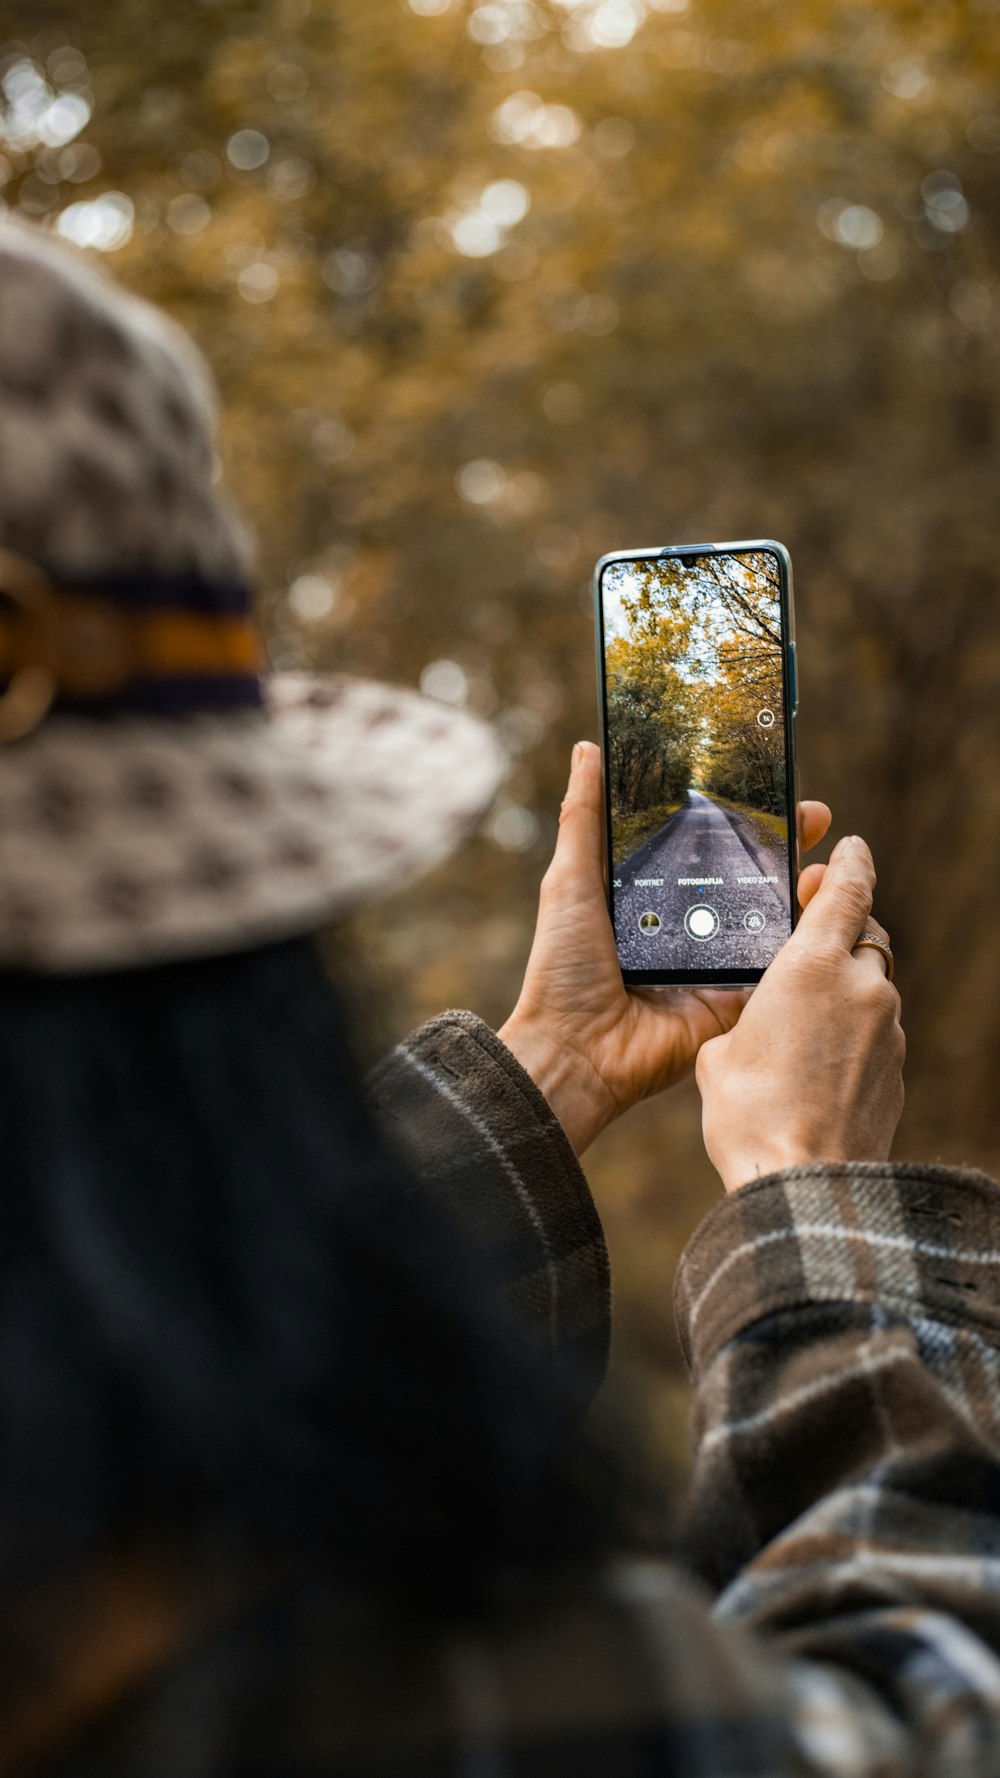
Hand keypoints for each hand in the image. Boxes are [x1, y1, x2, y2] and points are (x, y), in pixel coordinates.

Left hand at [499, 741, 831, 1155]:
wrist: (576, 1051)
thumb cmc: (564, 969)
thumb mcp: (570, 881)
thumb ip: (584, 818)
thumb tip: (588, 749)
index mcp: (654, 898)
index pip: (707, 846)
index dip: (741, 817)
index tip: (772, 786)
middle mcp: (690, 927)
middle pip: (749, 877)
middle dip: (786, 845)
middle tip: (816, 815)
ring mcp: (716, 965)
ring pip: (772, 920)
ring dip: (804, 890)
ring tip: (828, 860)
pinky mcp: (736, 1001)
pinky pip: (778, 971)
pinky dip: (803, 946)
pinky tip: (828, 912)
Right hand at [696, 833, 904, 1193]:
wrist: (803, 1182)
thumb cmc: (750, 1114)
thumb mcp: (721, 1052)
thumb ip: (745, 1015)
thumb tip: (759, 1023)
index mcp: (812, 966)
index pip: (846, 889)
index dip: (848, 862)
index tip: (849, 846)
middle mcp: (861, 988)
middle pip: (863, 937)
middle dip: (838, 933)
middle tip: (805, 939)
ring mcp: (887, 1030)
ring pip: (870, 989)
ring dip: (842, 992)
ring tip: (796, 1024)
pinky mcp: (896, 1070)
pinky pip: (874, 1033)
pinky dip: (850, 1035)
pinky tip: (814, 1067)